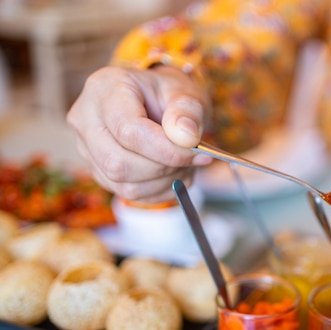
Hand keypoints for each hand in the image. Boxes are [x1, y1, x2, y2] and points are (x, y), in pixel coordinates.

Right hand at [67, 65, 212, 203]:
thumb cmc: (169, 94)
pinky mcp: (97, 171)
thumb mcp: (185, 92)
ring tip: (185, 164)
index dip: (166, 150)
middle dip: (164, 168)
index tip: (198, 153)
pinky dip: (159, 190)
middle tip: (193, 159)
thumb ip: (188, 111)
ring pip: (123, 184)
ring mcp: (86, 148)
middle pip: (119, 163)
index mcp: (104, 88)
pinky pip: (128, 194)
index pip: (128, 131)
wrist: (156, 102)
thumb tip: (187, 138)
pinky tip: (173, 173)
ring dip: (164, 182)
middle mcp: (85, 119)